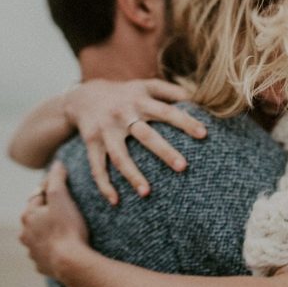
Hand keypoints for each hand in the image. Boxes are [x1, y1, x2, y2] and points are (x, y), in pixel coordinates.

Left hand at [19, 162, 89, 284]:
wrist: (70, 262)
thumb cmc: (66, 228)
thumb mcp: (61, 197)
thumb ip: (57, 179)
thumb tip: (56, 164)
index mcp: (28, 215)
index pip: (37, 196)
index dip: (50, 190)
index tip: (63, 188)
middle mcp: (25, 233)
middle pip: (36, 218)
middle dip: (46, 213)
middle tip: (64, 210)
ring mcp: (32, 251)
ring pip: (38, 237)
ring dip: (46, 233)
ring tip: (63, 230)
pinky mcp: (41, 265)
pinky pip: (45, 253)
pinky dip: (52, 249)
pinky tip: (63, 248)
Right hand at [63, 78, 207, 203]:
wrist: (83, 96)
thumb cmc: (125, 94)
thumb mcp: (145, 85)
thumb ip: (171, 90)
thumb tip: (199, 98)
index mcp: (139, 101)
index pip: (166, 111)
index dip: (185, 122)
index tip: (204, 134)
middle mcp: (123, 115)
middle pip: (145, 135)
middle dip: (164, 151)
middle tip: (183, 167)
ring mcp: (106, 131)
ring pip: (120, 156)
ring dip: (132, 175)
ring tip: (147, 193)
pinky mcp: (91, 143)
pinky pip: (97, 167)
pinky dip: (104, 185)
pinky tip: (115, 201)